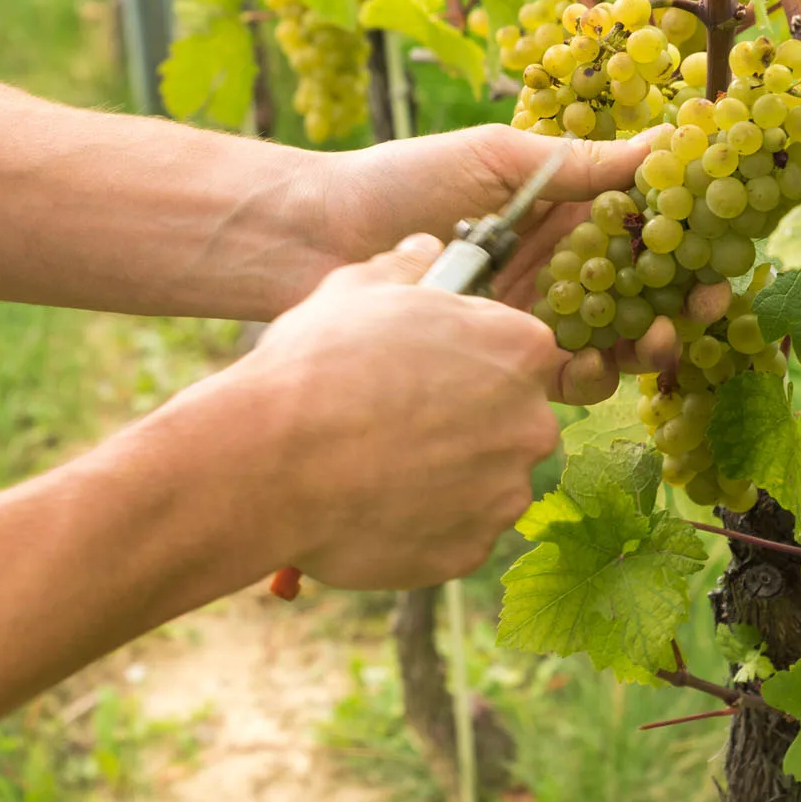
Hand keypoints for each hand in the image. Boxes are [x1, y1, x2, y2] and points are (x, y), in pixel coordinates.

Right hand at [223, 234, 564, 590]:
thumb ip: (404, 269)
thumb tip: (425, 250)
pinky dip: (425, 522)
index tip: (430, 365)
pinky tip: (372, 502)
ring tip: (377, 463)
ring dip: (447, 474)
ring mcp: (502, 494)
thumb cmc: (316, 365)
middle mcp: (529, 423)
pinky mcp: (470, 552)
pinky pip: (456, 532)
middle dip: (468, 419)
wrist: (271, 462)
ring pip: (486, 480)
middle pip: (512, 419)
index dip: (472, 356)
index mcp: (517, 349)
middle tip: (399, 417)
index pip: (522, 350)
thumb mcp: (354, 291)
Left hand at [317, 125, 673, 402]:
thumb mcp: (497, 158)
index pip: (642, 226)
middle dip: (682, 299)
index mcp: (560, 210)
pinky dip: (589, 374)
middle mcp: (554, 265)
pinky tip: (596, 363)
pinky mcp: (498, 359)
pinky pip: (559, 376)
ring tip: (659, 338)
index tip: (722, 245)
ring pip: (611, 337)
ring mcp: (529, 315)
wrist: (313, 238)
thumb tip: (673, 135)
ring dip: (646, 341)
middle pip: (640, 289)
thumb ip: (581, 162)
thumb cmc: (400, 181)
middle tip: (706, 305)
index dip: (688, 237)